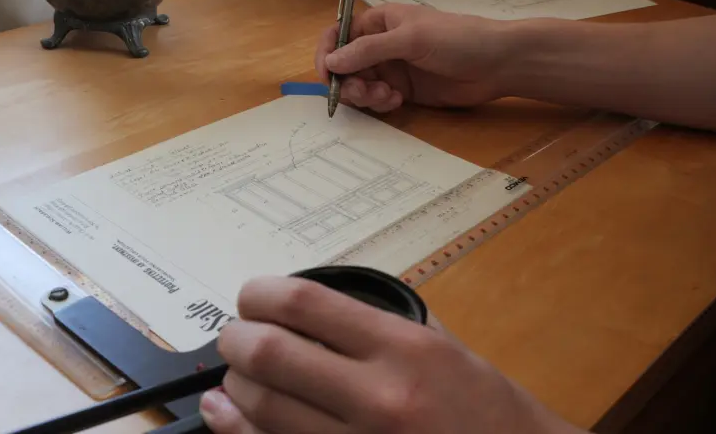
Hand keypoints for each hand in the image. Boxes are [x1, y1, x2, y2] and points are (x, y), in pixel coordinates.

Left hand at [198, 276, 586, 433]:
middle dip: (235, 338)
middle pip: (268, 354)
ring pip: (260, 407)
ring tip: (236, 373)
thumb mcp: (445, 349)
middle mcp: (379, 397)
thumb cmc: (488, 411)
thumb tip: (310, 312)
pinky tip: (227, 414)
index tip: (252, 296)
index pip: (304, 305)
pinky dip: (238, 429)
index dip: (260, 294)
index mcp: (405, 349)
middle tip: (235, 335)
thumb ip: (382, 326)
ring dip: (234, 385)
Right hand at [314, 3, 512, 112]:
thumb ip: (369, 50)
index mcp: (379, 22)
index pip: (338, 35)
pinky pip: (377, 101)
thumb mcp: (411, 39)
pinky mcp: (404, 91)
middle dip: (348, 82)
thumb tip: (332, 62)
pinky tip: (397, 102)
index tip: (328, 76)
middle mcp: (380, 45)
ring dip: (364, 95)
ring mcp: (392, 69)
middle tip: (364, 93)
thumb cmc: (457, 38)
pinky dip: (380, 104)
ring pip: (359, 86)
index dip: (328, 54)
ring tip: (386, 97)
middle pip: (345, 66)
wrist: (497, 63)